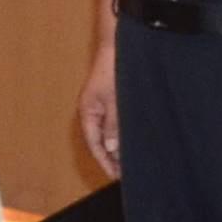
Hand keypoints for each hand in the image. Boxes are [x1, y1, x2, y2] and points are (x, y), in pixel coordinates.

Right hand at [78, 44, 122, 177]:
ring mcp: (102, 105)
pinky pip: (114, 124)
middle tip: (127, 174)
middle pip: (100, 141)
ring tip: (132, 162)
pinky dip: (122, 134)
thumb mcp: (115, 101)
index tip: (116, 176)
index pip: (94, 144)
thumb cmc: (114, 69)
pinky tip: (133, 140)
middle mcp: (92, 111)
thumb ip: (113, 126)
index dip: (105, 161)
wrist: (119, 45)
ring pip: (108, 133)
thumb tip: (111, 148)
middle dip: (112, 158)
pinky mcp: (112, 100)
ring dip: (118, 146)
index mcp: (88, 112)